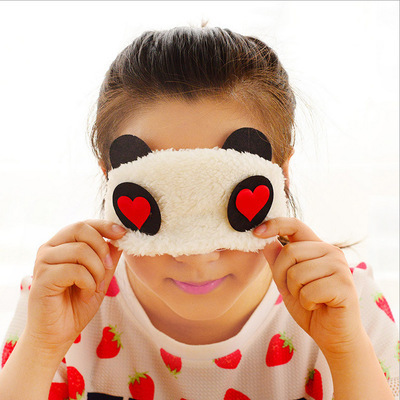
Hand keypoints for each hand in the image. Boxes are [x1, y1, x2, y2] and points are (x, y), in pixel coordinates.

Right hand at [26, 220, 125, 355]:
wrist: (58, 334)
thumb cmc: (76, 304)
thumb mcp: (100, 277)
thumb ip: (108, 258)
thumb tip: (121, 238)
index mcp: (62, 244)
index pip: (84, 224)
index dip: (105, 225)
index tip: (122, 233)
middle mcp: (50, 249)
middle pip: (80, 228)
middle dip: (102, 247)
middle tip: (109, 267)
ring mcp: (43, 262)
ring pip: (80, 250)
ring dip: (96, 270)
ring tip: (95, 286)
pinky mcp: (42, 278)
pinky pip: (74, 270)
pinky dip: (88, 283)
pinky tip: (85, 294)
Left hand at [254, 217, 363, 357]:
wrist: (334, 336)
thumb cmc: (310, 307)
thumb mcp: (286, 282)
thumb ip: (277, 260)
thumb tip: (265, 240)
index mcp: (317, 247)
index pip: (295, 225)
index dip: (275, 225)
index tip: (256, 232)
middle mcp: (331, 252)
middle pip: (290, 252)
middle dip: (282, 276)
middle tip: (294, 291)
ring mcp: (341, 267)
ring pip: (297, 272)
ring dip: (296, 292)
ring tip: (310, 298)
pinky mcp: (345, 286)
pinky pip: (309, 291)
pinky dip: (307, 303)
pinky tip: (319, 306)